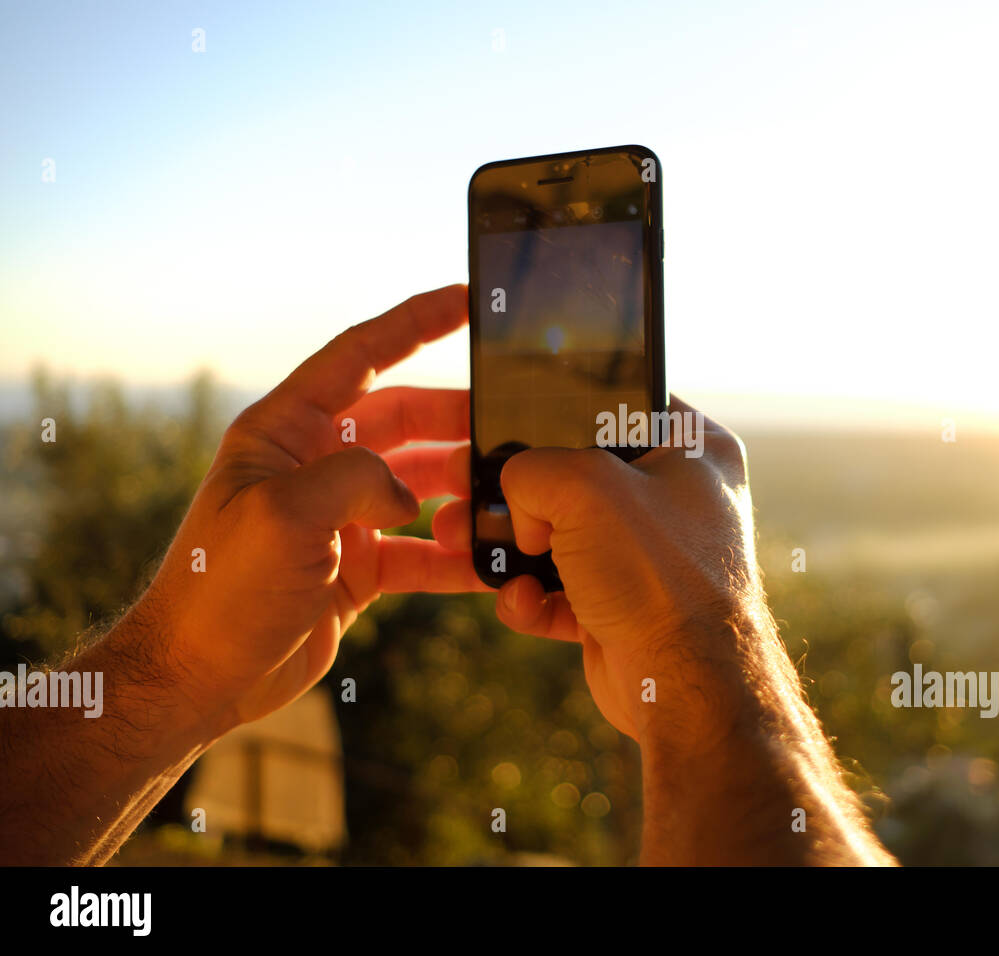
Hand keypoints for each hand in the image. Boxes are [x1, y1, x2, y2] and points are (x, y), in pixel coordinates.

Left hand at [137, 284, 486, 731]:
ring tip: (508, 497)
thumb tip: (409, 496)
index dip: (414, 322)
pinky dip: (456, 554)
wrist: (201, 677)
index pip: (360, 357)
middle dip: (457, 419)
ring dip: (462, 489)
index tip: (467, 299)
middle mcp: (314, 465)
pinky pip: (421, 548)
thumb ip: (356, 479)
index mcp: (285, 432)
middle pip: (404, 420)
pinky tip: (491, 561)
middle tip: (513, 422)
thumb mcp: (285, 515)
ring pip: (419, 482)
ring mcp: (339, 517)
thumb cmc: (222, 590)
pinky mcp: (358, 566)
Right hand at [488, 398, 894, 863]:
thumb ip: (532, 467)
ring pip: (558, 536)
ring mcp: (646, 557)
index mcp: (692, 449)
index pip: (620, 404)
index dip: (562, 409)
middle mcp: (674, 499)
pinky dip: (530, 599)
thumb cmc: (657, 574)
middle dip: (515, 491)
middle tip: (465, 488)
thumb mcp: (582, 486)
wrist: (683, 686)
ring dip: (509, 546)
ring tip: (464, 545)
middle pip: (575, 476)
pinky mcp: (620, 608)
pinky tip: (520, 603)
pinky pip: (558, 592)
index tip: (509, 416)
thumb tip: (517, 499)